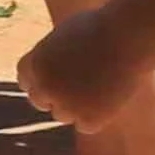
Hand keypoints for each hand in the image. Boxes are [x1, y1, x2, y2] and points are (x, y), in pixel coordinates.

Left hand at [17, 6, 144, 128]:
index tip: (55, 78)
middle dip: (55, 96)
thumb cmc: (101, 28)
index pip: (26, 81)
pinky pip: (86, 125)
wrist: (128, 38)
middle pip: (41, 101)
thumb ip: (51, 58)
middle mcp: (45, 88)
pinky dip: (97, 115)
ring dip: (76, 106)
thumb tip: (49, 73)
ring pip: (63, 115)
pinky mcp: (89, 119)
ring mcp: (66, 106)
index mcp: (34, 64)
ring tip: (100, 84)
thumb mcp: (64, 37)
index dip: (42, 80)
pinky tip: (109, 96)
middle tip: (77, 87)